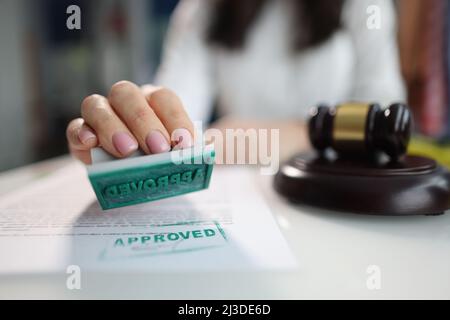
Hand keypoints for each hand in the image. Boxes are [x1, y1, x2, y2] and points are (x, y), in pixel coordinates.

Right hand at [66, 81, 193, 163]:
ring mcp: (101, 114)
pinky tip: (91, 144)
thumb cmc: (164, 161)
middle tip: (158, 149)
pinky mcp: (81, 133)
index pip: (164, 98)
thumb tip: (207, 152)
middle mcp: (126, 101)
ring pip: (97, 105)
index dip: (175, 118)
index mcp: (154, 101)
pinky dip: (82, 132)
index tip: (185, 144)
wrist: (140, 175)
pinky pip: (76, 127)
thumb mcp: (181, 156)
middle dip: (144, 121)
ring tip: (127, 151)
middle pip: (127, 95)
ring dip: (112, 126)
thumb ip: (191, 151)